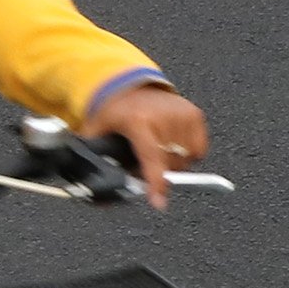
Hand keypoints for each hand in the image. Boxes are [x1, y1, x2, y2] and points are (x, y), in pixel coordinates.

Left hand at [87, 82, 209, 209]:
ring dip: (172, 164)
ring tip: (157, 151)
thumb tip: (90, 187)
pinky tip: (170, 144)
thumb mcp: (96, 132)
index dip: (156, 182)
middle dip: (158, 172)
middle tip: (143, 164)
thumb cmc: (114, 111)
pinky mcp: (195, 115)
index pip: (151, 158)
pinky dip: (187, 154)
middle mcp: (164, 117)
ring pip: (185, 161)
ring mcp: (182, 115)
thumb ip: (93, 157)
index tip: (159, 202)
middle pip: (169, 165)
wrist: (131, 85)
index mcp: (138, 121)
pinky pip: (198, 151)